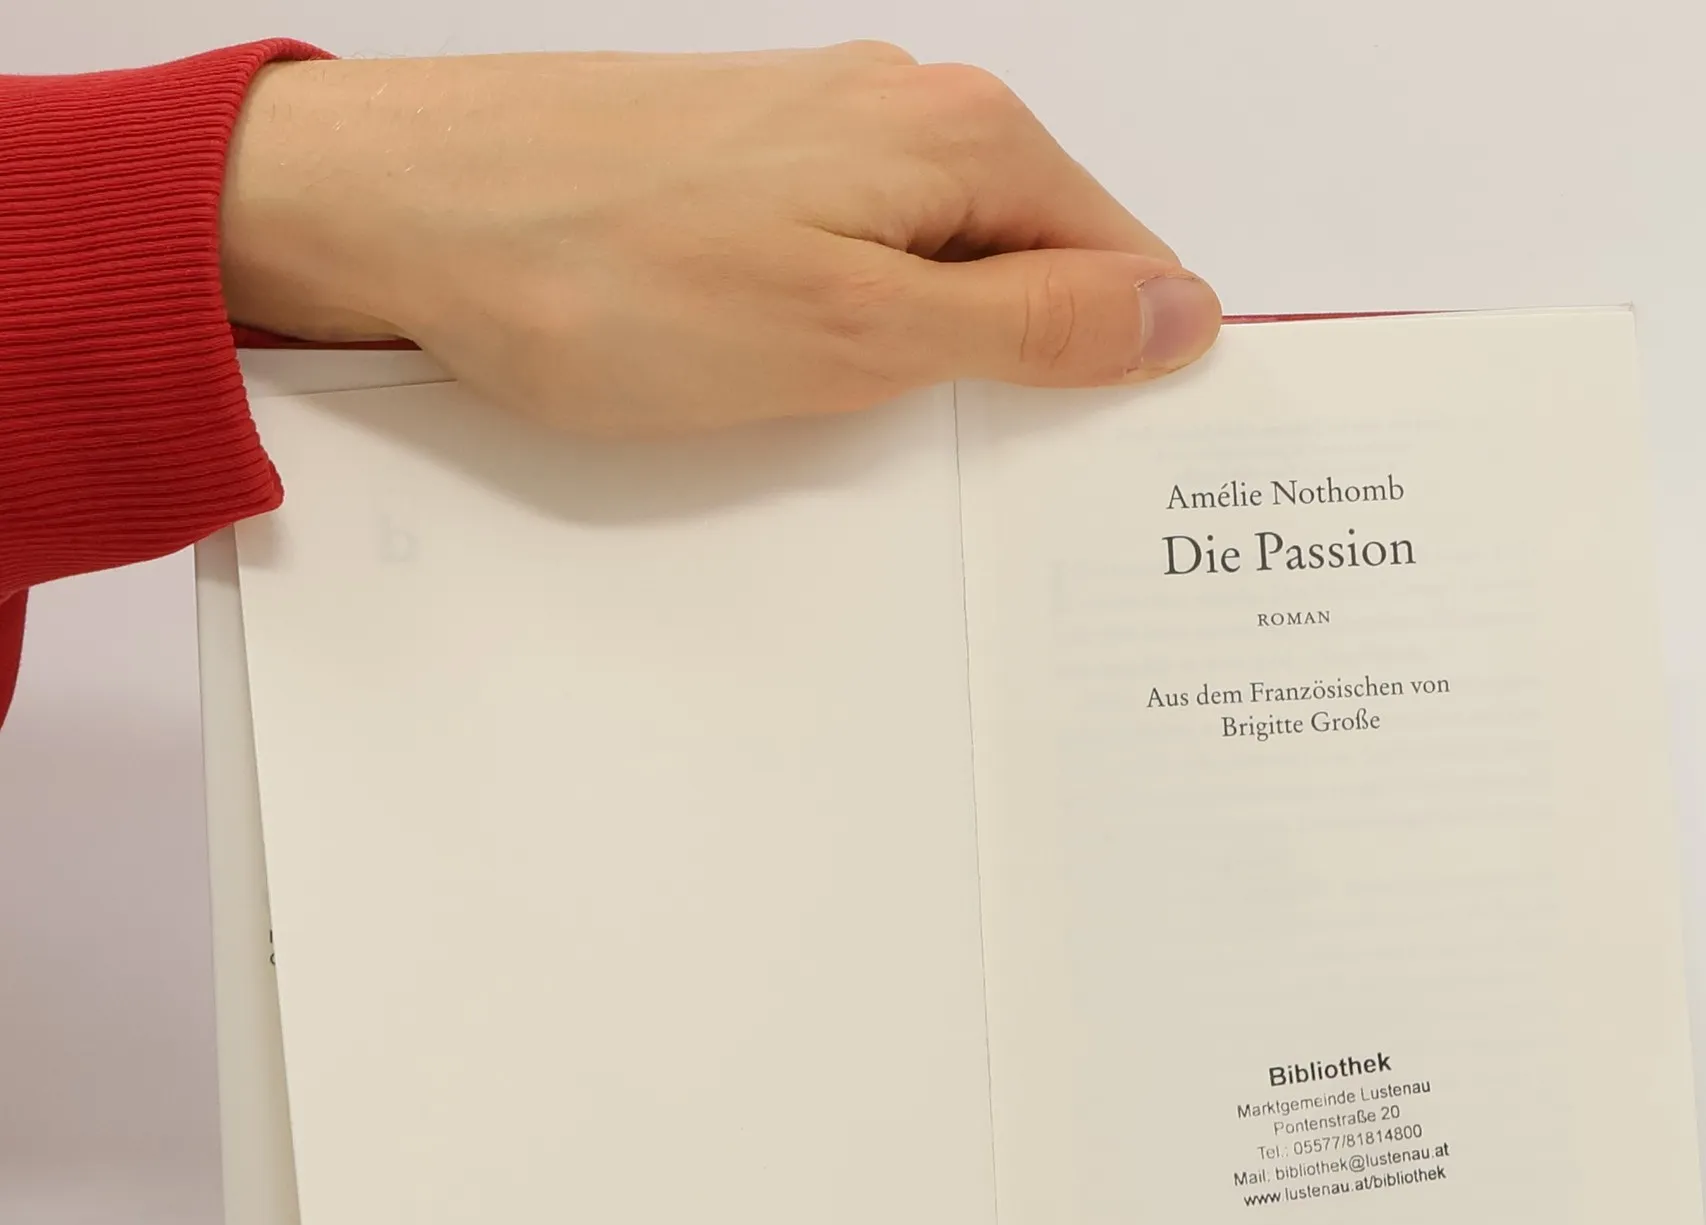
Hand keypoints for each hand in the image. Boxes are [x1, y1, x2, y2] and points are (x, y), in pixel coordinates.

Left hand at [219, 44, 1221, 436]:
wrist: (396, 208)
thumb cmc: (604, 269)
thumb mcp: (856, 333)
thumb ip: (1031, 324)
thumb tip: (1177, 311)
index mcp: (964, 141)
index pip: (1128, 264)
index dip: (1135, 376)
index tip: (1115, 480)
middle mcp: (905, 120)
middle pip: (1041, 270)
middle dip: (1037, 383)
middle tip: (993, 492)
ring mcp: (821, 146)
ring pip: (944, 281)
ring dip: (937, 374)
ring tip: (888, 451)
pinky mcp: (748, 182)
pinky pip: (856, 277)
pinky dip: (858, 349)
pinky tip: (813, 402)